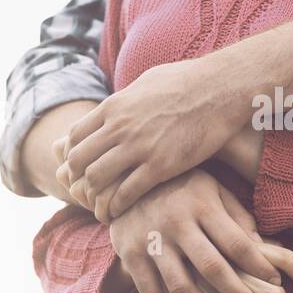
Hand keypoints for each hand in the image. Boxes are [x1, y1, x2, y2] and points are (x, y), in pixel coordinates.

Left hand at [55, 59, 251, 219]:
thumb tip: (118, 103)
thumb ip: (127, 97)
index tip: (80, 168)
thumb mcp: (146, 81)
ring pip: (97, 179)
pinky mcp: (161, 166)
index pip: (74, 137)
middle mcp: (120, 128)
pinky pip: (127, 192)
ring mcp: (139, 147)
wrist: (220, 89)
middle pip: (79, 160)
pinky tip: (119, 211)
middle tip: (85, 192)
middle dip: (78, 179)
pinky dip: (117, 206)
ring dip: (94, 197)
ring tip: (100, 207)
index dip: (72, 155)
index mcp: (114, 107)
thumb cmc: (188, 81)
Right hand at [98, 168, 292, 292]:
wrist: (121, 174)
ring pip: (181, 288)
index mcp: (201, 204)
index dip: (259, 266)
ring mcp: (150, 241)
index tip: (276, 282)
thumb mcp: (212, 188)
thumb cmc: (180, 186)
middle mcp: (176, 223)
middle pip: (212, 268)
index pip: (236, 242)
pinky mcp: (129, 255)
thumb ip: (236, 215)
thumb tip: (263, 245)